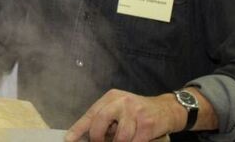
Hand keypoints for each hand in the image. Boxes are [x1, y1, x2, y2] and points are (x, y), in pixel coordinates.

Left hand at [65, 89, 179, 141]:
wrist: (166, 109)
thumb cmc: (138, 112)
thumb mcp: (119, 109)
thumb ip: (106, 119)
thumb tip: (88, 136)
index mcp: (111, 97)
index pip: (91, 114)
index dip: (78, 128)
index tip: (69, 139)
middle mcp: (121, 102)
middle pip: (100, 122)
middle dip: (97, 138)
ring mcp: (135, 112)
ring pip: (119, 138)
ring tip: (121, 140)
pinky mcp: (148, 124)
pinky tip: (133, 141)